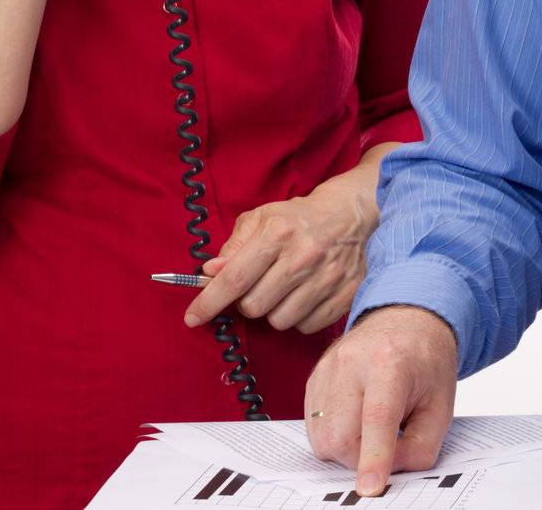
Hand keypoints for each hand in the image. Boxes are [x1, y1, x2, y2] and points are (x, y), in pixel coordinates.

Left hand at [183, 179, 378, 333]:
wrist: (350, 215)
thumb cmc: (297, 219)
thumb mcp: (261, 219)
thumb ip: (233, 247)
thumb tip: (210, 272)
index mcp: (278, 233)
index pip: (235, 278)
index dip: (208, 302)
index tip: (192, 318)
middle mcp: (303, 256)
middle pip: (254, 306)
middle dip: (247, 302)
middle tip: (256, 286)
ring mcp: (327, 278)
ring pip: (279, 321)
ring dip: (273, 311)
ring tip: (282, 290)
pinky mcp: (345, 294)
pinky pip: (306, 327)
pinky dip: (299, 317)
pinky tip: (303, 296)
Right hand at [305, 305, 458, 496]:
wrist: (407, 321)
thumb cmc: (426, 362)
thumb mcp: (442, 405)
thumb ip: (420, 447)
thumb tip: (389, 473)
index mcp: (390, 360)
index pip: (377, 416)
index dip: (374, 456)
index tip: (370, 487)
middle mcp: (352, 361)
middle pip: (339, 435)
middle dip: (361, 458)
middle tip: (387, 446)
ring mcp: (328, 368)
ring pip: (322, 437)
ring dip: (347, 448)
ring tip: (373, 426)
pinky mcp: (314, 379)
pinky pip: (314, 427)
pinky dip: (335, 435)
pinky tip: (357, 417)